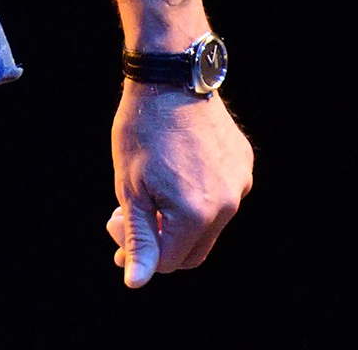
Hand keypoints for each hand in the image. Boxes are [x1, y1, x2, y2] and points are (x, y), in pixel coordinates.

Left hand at [106, 85, 252, 286]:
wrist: (171, 76)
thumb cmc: (143, 129)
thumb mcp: (129, 186)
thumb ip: (138, 237)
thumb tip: (136, 281)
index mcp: (196, 214)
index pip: (168, 261)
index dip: (137, 252)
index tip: (114, 224)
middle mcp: (227, 205)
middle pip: (191, 249)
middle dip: (159, 241)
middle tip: (128, 217)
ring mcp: (239, 184)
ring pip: (207, 224)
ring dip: (177, 220)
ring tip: (149, 191)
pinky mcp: (243, 165)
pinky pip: (220, 197)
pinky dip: (196, 197)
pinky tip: (172, 173)